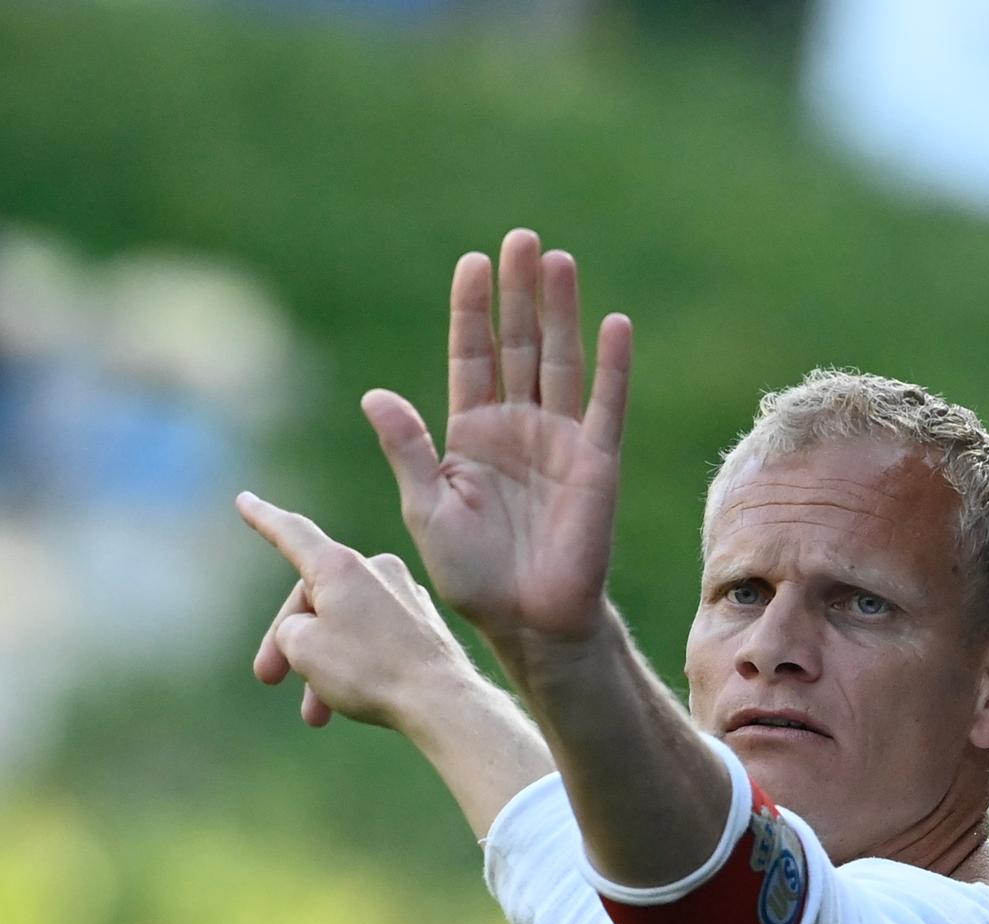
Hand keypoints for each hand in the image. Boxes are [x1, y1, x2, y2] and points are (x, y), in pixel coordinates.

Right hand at [236, 492, 478, 732]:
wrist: (441, 700)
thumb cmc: (368, 672)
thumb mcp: (303, 650)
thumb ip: (290, 629)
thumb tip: (309, 628)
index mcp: (339, 566)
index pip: (292, 534)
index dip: (263, 519)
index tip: (245, 500)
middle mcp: (375, 568)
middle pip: (315, 597)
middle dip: (290, 642)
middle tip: (268, 678)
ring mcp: (403, 593)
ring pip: (346, 624)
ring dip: (323, 665)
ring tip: (315, 714)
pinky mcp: (422, 621)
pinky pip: (376, 636)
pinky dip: (357, 663)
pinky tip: (354, 697)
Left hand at [360, 228, 632, 646]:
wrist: (526, 619)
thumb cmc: (471, 574)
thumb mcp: (427, 509)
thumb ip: (407, 450)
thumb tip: (374, 395)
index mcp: (470, 435)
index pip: (471, 358)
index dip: (471, 311)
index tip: (472, 263)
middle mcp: (516, 427)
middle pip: (517, 346)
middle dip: (518, 294)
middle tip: (520, 240)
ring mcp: (559, 440)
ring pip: (560, 361)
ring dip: (560, 312)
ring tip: (557, 260)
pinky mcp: (597, 462)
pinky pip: (606, 404)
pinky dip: (612, 366)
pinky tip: (613, 322)